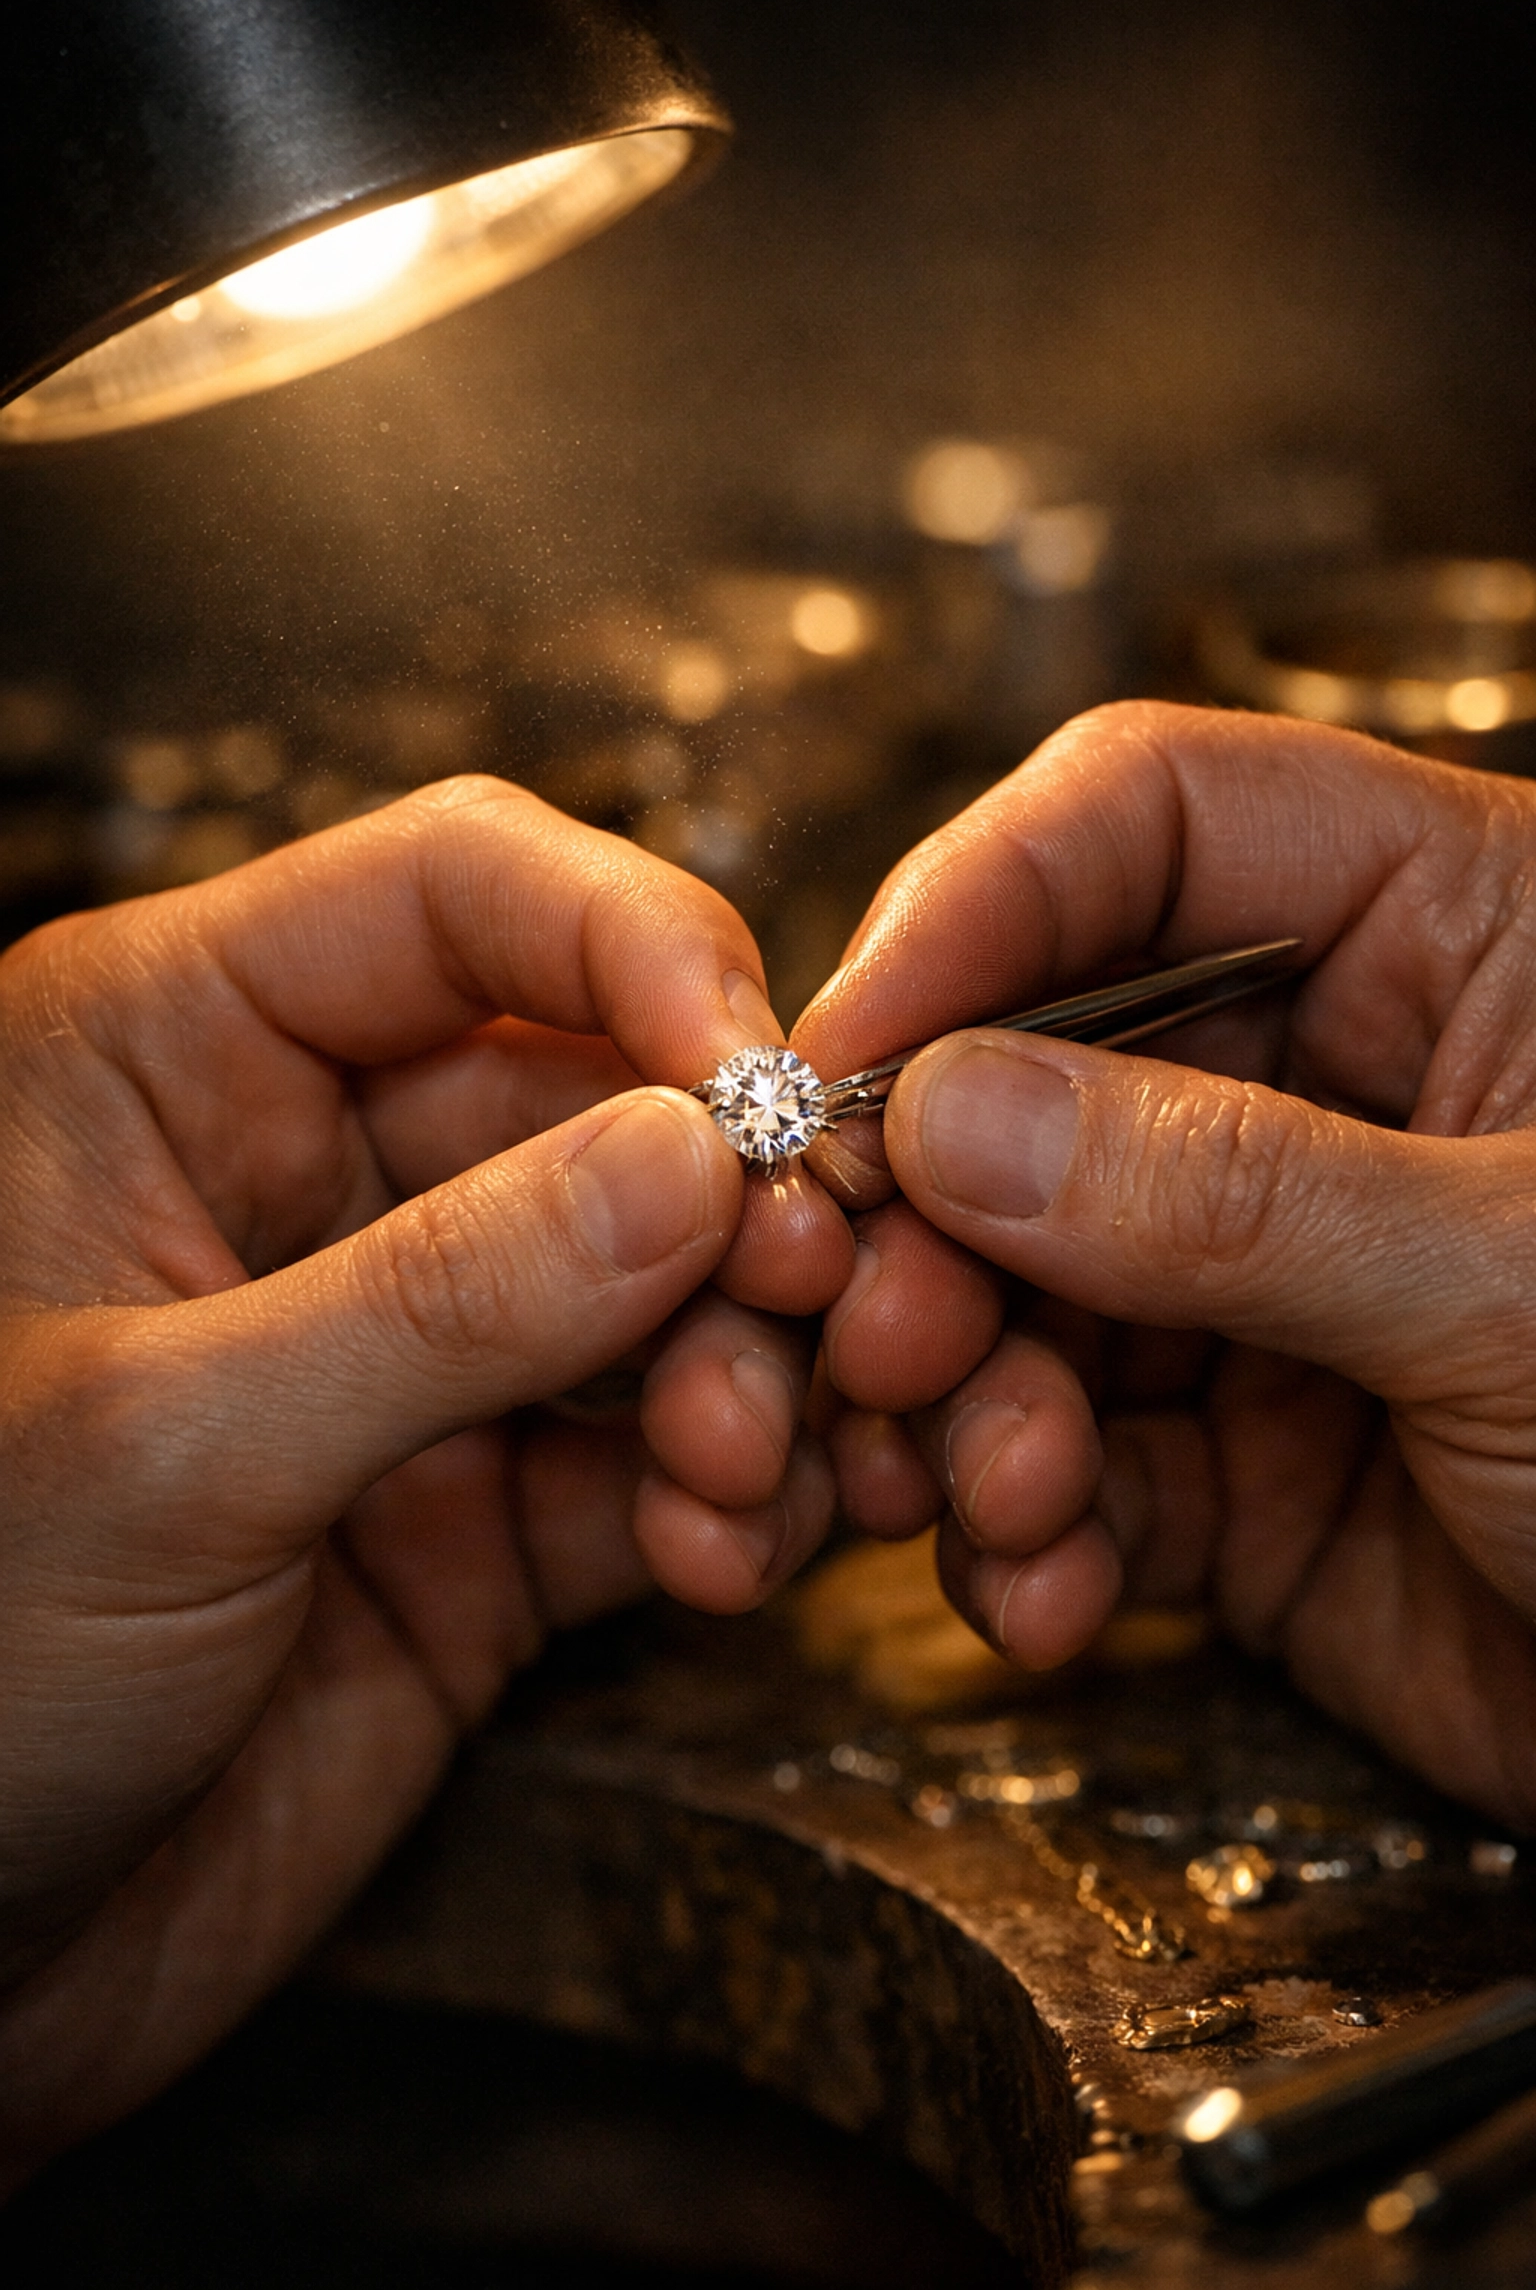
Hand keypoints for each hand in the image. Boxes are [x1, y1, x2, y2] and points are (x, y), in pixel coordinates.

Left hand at [0, 776, 848, 2184]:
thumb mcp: (163, 1447)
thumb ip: (442, 1295)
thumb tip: (692, 1158)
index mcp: (172, 1059)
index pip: (457, 894)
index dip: (635, 946)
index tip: (760, 1079)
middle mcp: (310, 1175)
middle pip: (602, 1091)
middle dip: (731, 1200)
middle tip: (814, 1299)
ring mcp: (412, 1352)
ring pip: (664, 1278)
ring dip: (751, 1362)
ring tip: (746, 1467)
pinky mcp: (483, 1514)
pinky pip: (664, 1456)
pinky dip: (734, 1492)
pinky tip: (727, 1550)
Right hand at [794, 703, 1535, 1832]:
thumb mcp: (1524, 1279)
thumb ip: (1235, 1194)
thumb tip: (958, 1114)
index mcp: (1455, 936)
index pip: (1156, 820)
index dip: (978, 903)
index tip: (844, 1045)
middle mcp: (1335, 1088)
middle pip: (1038, 1067)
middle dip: (930, 1205)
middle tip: (865, 1310)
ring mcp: (1271, 1281)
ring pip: (1019, 1281)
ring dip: (954, 1387)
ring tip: (973, 1479)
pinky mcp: (1241, 1461)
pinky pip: (1067, 1462)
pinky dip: (1019, 1526)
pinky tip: (1039, 1583)